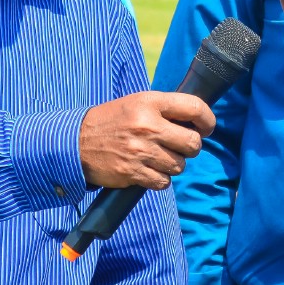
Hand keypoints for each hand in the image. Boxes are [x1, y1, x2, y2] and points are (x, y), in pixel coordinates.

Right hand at [80, 92, 215, 190]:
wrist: (76, 142)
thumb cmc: (112, 121)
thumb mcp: (136, 103)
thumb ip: (164, 109)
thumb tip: (197, 121)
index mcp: (150, 103)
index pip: (194, 107)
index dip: (208, 120)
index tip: (207, 128)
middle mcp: (147, 125)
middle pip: (193, 143)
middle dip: (191, 147)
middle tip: (180, 146)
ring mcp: (141, 150)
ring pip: (180, 165)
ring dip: (173, 165)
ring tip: (158, 157)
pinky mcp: (134, 172)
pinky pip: (164, 182)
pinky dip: (160, 179)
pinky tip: (149, 170)